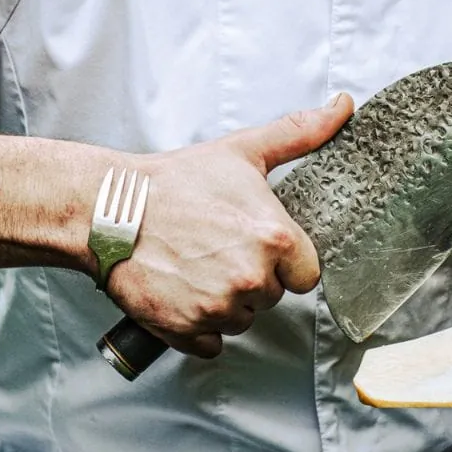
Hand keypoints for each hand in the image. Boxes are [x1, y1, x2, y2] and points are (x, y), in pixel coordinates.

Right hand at [104, 94, 352, 357]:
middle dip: (251, 277)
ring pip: (241, 320)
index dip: (284, 259)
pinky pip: (211, 344)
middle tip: (218, 246)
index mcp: (274, 238)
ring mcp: (218, 309)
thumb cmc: (175, 181)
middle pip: (271, 296)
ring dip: (224, 302)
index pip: (306, 274)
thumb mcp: (243, 150)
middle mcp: (251, 279)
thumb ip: (299, 132)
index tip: (257, 243)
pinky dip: (198, 326)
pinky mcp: (187, 332)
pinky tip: (183, 292)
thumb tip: (342, 107)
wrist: (110, 210)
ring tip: (196, 265)